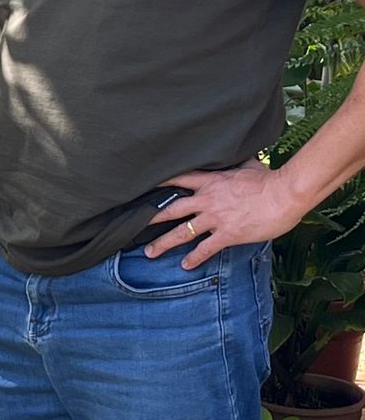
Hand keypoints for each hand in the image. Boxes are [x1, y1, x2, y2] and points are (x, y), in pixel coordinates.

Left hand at [144, 161, 303, 267]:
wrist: (284, 194)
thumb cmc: (270, 179)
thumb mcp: (248, 166)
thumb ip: (237, 165)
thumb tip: (241, 154)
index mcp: (211, 181)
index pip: (178, 178)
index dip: (159, 182)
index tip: (142, 186)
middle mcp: (207, 199)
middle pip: (172, 208)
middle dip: (151, 218)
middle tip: (134, 225)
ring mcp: (215, 217)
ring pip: (182, 232)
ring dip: (164, 243)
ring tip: (150, 252)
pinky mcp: (227, 234)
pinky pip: (205, 248)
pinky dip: (194, 258)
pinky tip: (185, 265)